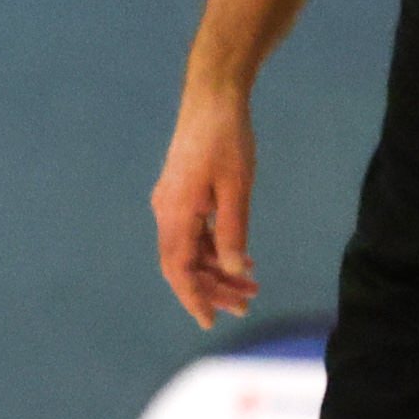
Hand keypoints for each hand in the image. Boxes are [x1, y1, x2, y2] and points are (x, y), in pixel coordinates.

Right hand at [156, 79, 258, 327]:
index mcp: (175, 212)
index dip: (193, 297)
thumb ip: (233, 232)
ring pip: (190, 250)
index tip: (210, 321)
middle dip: (212, 288)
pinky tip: (241, 259)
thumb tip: (232, 270)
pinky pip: (194, 233)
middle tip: (246, 305)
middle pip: (183, 264)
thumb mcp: (237, 188)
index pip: (177, 268)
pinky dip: (215, 250)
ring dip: (217, 270)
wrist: (212, 97)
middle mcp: (166, 212)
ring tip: (251, 286)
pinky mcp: (182, 194)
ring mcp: (172, 203)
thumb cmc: (227, 139)